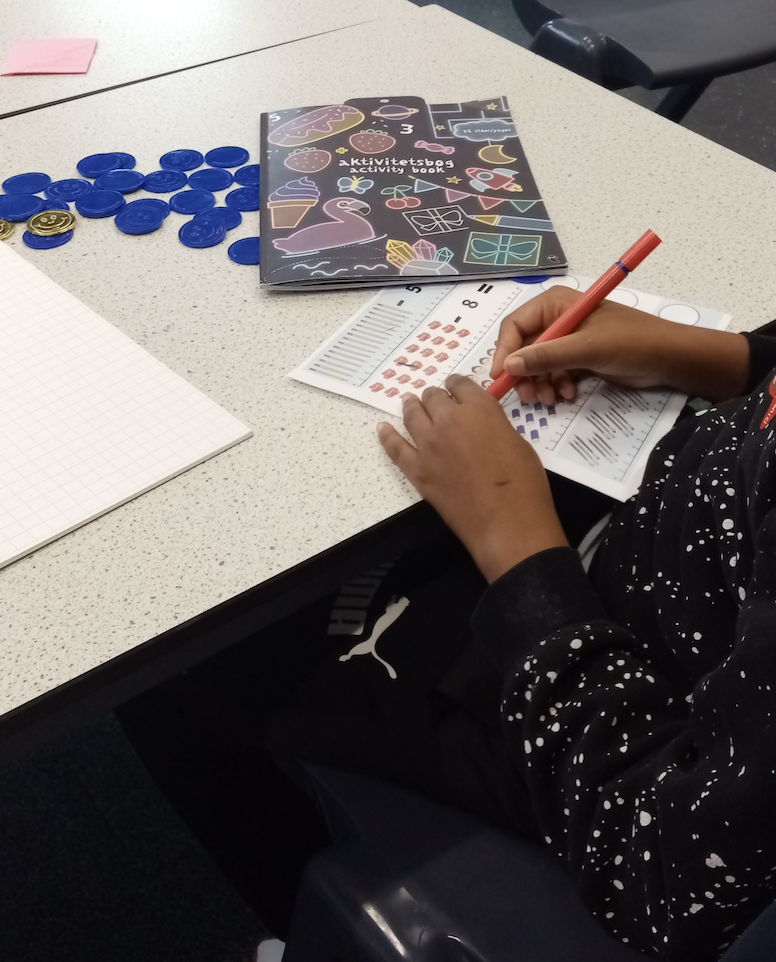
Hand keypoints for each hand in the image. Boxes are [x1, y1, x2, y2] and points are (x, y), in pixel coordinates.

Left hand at [377, 375, 566, 582]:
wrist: (507, 523)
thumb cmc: (525, 485)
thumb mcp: (517, 442)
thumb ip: (494, 427)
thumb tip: (482, 427)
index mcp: (479, 409)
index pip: (460, 384)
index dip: (457, 386)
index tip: (455, 389)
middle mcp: (449, 420)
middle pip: (433, 397)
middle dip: (435, 397)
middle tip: (435, 400)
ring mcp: (429, 445)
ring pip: (412, 415)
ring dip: (411, 406)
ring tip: (409, 403)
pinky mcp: (417, 470)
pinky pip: (395, 447)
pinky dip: (387, 436)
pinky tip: (382, 428)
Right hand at [491, 287, 749, 404]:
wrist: (668, 358)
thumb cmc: (630, 342)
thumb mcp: (586, 348)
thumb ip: (547, 357)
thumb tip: (509, 366)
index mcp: (556, 304)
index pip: (515, 326)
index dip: (504, 351)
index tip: (502, 378)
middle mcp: (557, 319)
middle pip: (523, 347)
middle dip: (523, 373)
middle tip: (527, 397)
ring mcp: (567, 339)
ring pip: (537, 364)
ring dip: (540, 383)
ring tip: (551, 399)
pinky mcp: (577, 357)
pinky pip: (553, 373)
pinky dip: (556, 385)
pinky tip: (567, 394)